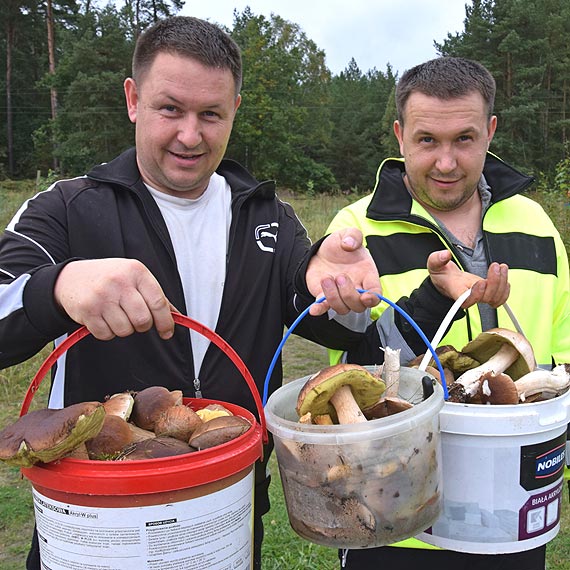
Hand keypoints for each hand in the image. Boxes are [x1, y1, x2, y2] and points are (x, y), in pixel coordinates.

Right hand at [54, 259, 174, 339]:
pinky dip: (108, 332)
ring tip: (117, 315)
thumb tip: (175, 316)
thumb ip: (155, 295)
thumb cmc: (109, 278)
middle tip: (136, 320)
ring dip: (124, 329)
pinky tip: (104, 318)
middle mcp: (119, 282)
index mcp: (136, 272)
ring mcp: (101, 297)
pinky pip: (106, 335)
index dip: (166, 322)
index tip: (167, 332)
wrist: (71, 277)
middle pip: (143, 320)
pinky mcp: (87, 311)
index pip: (159, 302)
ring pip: (125, 330)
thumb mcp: (134, 277)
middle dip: (143, 326)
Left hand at [306, 228, 381, 315]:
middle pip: (358, 306)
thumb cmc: (340, 245)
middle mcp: (356, 289)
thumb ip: (353, 235)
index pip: (376, 293)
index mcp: (367, 275)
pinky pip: (323, 308)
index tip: (366, 297)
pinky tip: (313, 309)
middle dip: (349, 294)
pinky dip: (319, 310)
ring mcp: (340, 295)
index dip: (373, 298)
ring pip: (342, 309)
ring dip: (333, 297)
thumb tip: (348, 244)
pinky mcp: (324, 297)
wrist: (322, 252)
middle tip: (340, 276)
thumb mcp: (348, 234)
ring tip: (326, 278)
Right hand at [427, 250, 509, 307]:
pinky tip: (503, 275)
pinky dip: (505, 288)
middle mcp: (469, 297)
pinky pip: (500, 297)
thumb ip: (437, 259)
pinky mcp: (486, 293)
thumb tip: (445, 254)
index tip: (481, 282)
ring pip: (496, 298)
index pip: (467, 300)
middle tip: (495, 266)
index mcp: (456, 291)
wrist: (447, 280)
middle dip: (494, 282)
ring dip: (502, 283)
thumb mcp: (434, 264)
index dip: (476, 295)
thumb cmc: (441, 274)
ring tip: (501, 267)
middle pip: (486, 298)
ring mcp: (479, 296)